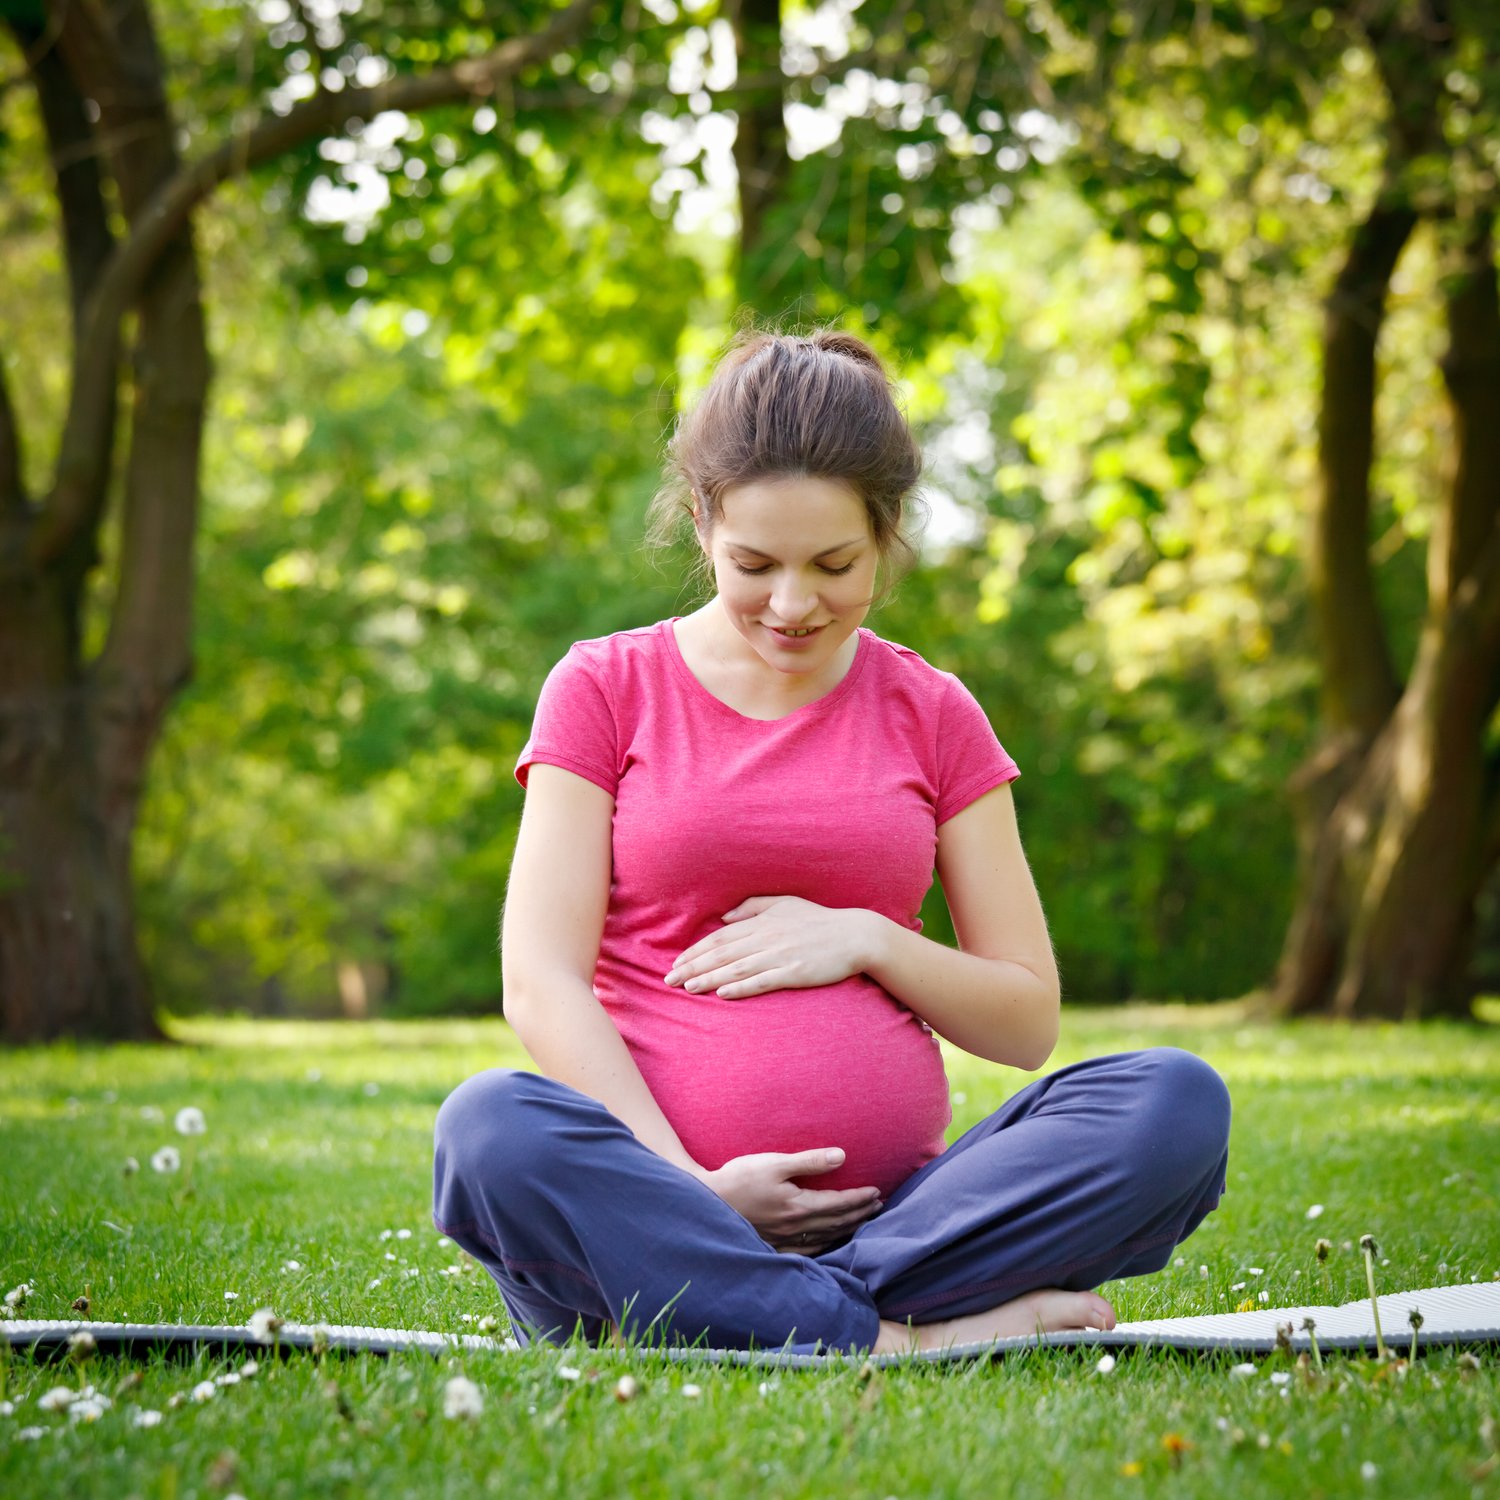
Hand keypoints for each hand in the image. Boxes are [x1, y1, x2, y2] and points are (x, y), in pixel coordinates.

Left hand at [664, 896, 882, 999]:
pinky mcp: (794, 972)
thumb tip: (725, 917)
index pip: (720, 938)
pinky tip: (722, 995)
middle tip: (669, 980)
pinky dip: (740, 988)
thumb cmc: (819, 920)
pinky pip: (762, 982)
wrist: (855, 936)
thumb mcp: (786, 903)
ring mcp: (780, 956)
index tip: (676, 962)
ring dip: (709, 979)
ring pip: (736, 969)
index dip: (695, 951)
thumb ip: (753, 907)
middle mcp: (766, 938)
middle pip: (721, 954)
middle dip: (692, 967)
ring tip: (688, 988)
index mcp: (762, 922)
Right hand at [699, 1148, 882, 1253]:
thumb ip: (809, 1161)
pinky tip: (830, 1240)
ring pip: (825, 1236)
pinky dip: (826, 1243)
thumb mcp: (774, 1162)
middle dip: (859, 1213)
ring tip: (862, 1220)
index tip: (876, 1191)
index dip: (859, 1198)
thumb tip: (841, 1156)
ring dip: (847, 1228)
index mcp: (798, 1205)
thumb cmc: (740, 1177)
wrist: (708, 1201)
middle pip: (836, 1222)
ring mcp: (784, 1238)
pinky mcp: (774, 1243)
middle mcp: (795, 1226)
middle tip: (878, 1205)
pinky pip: (808, 1249)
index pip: (838, 1203)